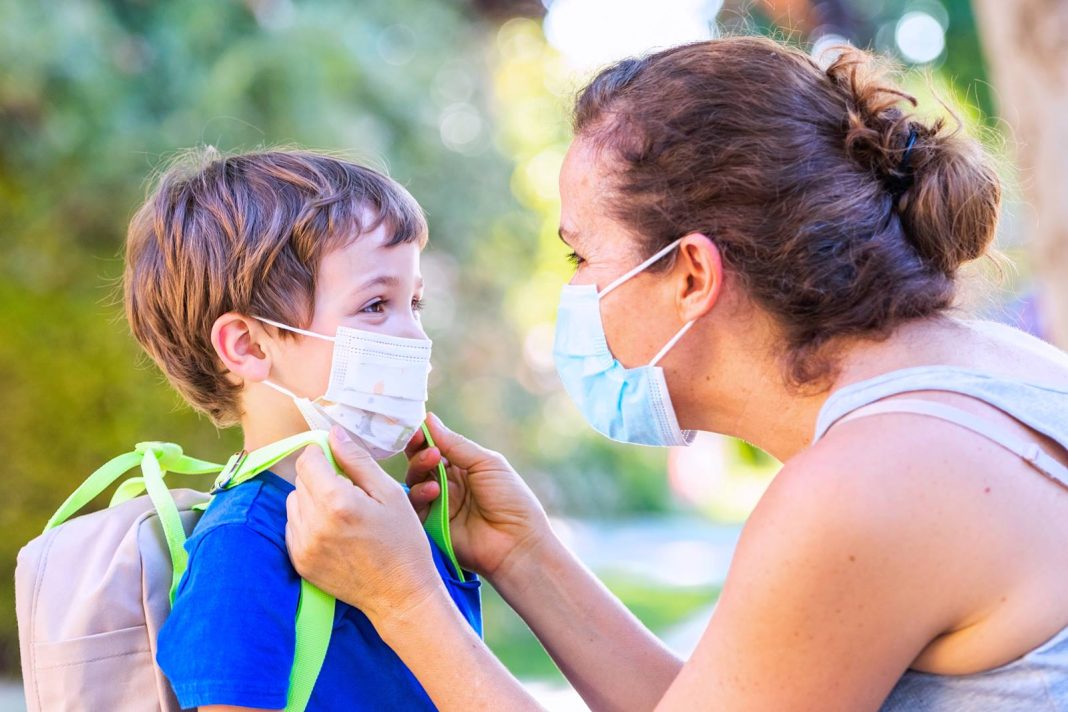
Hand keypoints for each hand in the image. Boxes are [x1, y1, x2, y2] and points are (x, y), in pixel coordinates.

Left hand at [285, 426, 445, 623]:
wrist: (399, 594)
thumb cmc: (403, 541)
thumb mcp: (389, 494)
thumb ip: (358, 461)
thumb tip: (334, 434)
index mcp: (337, 502)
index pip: (308, 460)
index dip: (324, 455)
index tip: (341, 463)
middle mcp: (313, 523)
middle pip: (300, 480)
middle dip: (321, 478)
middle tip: (351, 493)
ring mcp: (303, 545)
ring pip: (293, 503)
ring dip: (312, 500)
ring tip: (342, 514)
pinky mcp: (299, 562)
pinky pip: (293, 527)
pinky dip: (309, 522)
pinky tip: (335, 532)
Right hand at [403, 413, 552, 580]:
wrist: (518, 543)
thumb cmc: (511, 500)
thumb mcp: (487, 464)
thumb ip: (456, 444)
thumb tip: (429, 419)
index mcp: (463, 467)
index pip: (436, 446)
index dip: (424, 437)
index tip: (417, 427)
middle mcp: (448, 484)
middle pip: (421, 462)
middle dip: (419, 451)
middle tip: (426, 447)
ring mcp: (438, 505)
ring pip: (414, 482)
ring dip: (419, 468)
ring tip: (433, 463)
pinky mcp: (430, 526)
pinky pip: (414, 508)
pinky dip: (419, 495)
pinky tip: (433, 491)